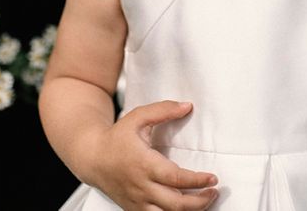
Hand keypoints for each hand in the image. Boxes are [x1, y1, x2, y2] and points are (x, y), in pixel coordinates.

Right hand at [85, 100, 218, 210]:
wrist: (92, 157)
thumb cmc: (117, 136)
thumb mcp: (139, 116)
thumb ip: (164, 110)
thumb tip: (187, 106)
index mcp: (144, 164)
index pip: (175, 178)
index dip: (197, 181)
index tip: (213, 178)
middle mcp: (141, 186)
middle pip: (175, 204)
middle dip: (199, 202)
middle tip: (214, 192)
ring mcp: (137, 201)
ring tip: (205, 201)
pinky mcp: (134, 209)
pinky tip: (186, 208)